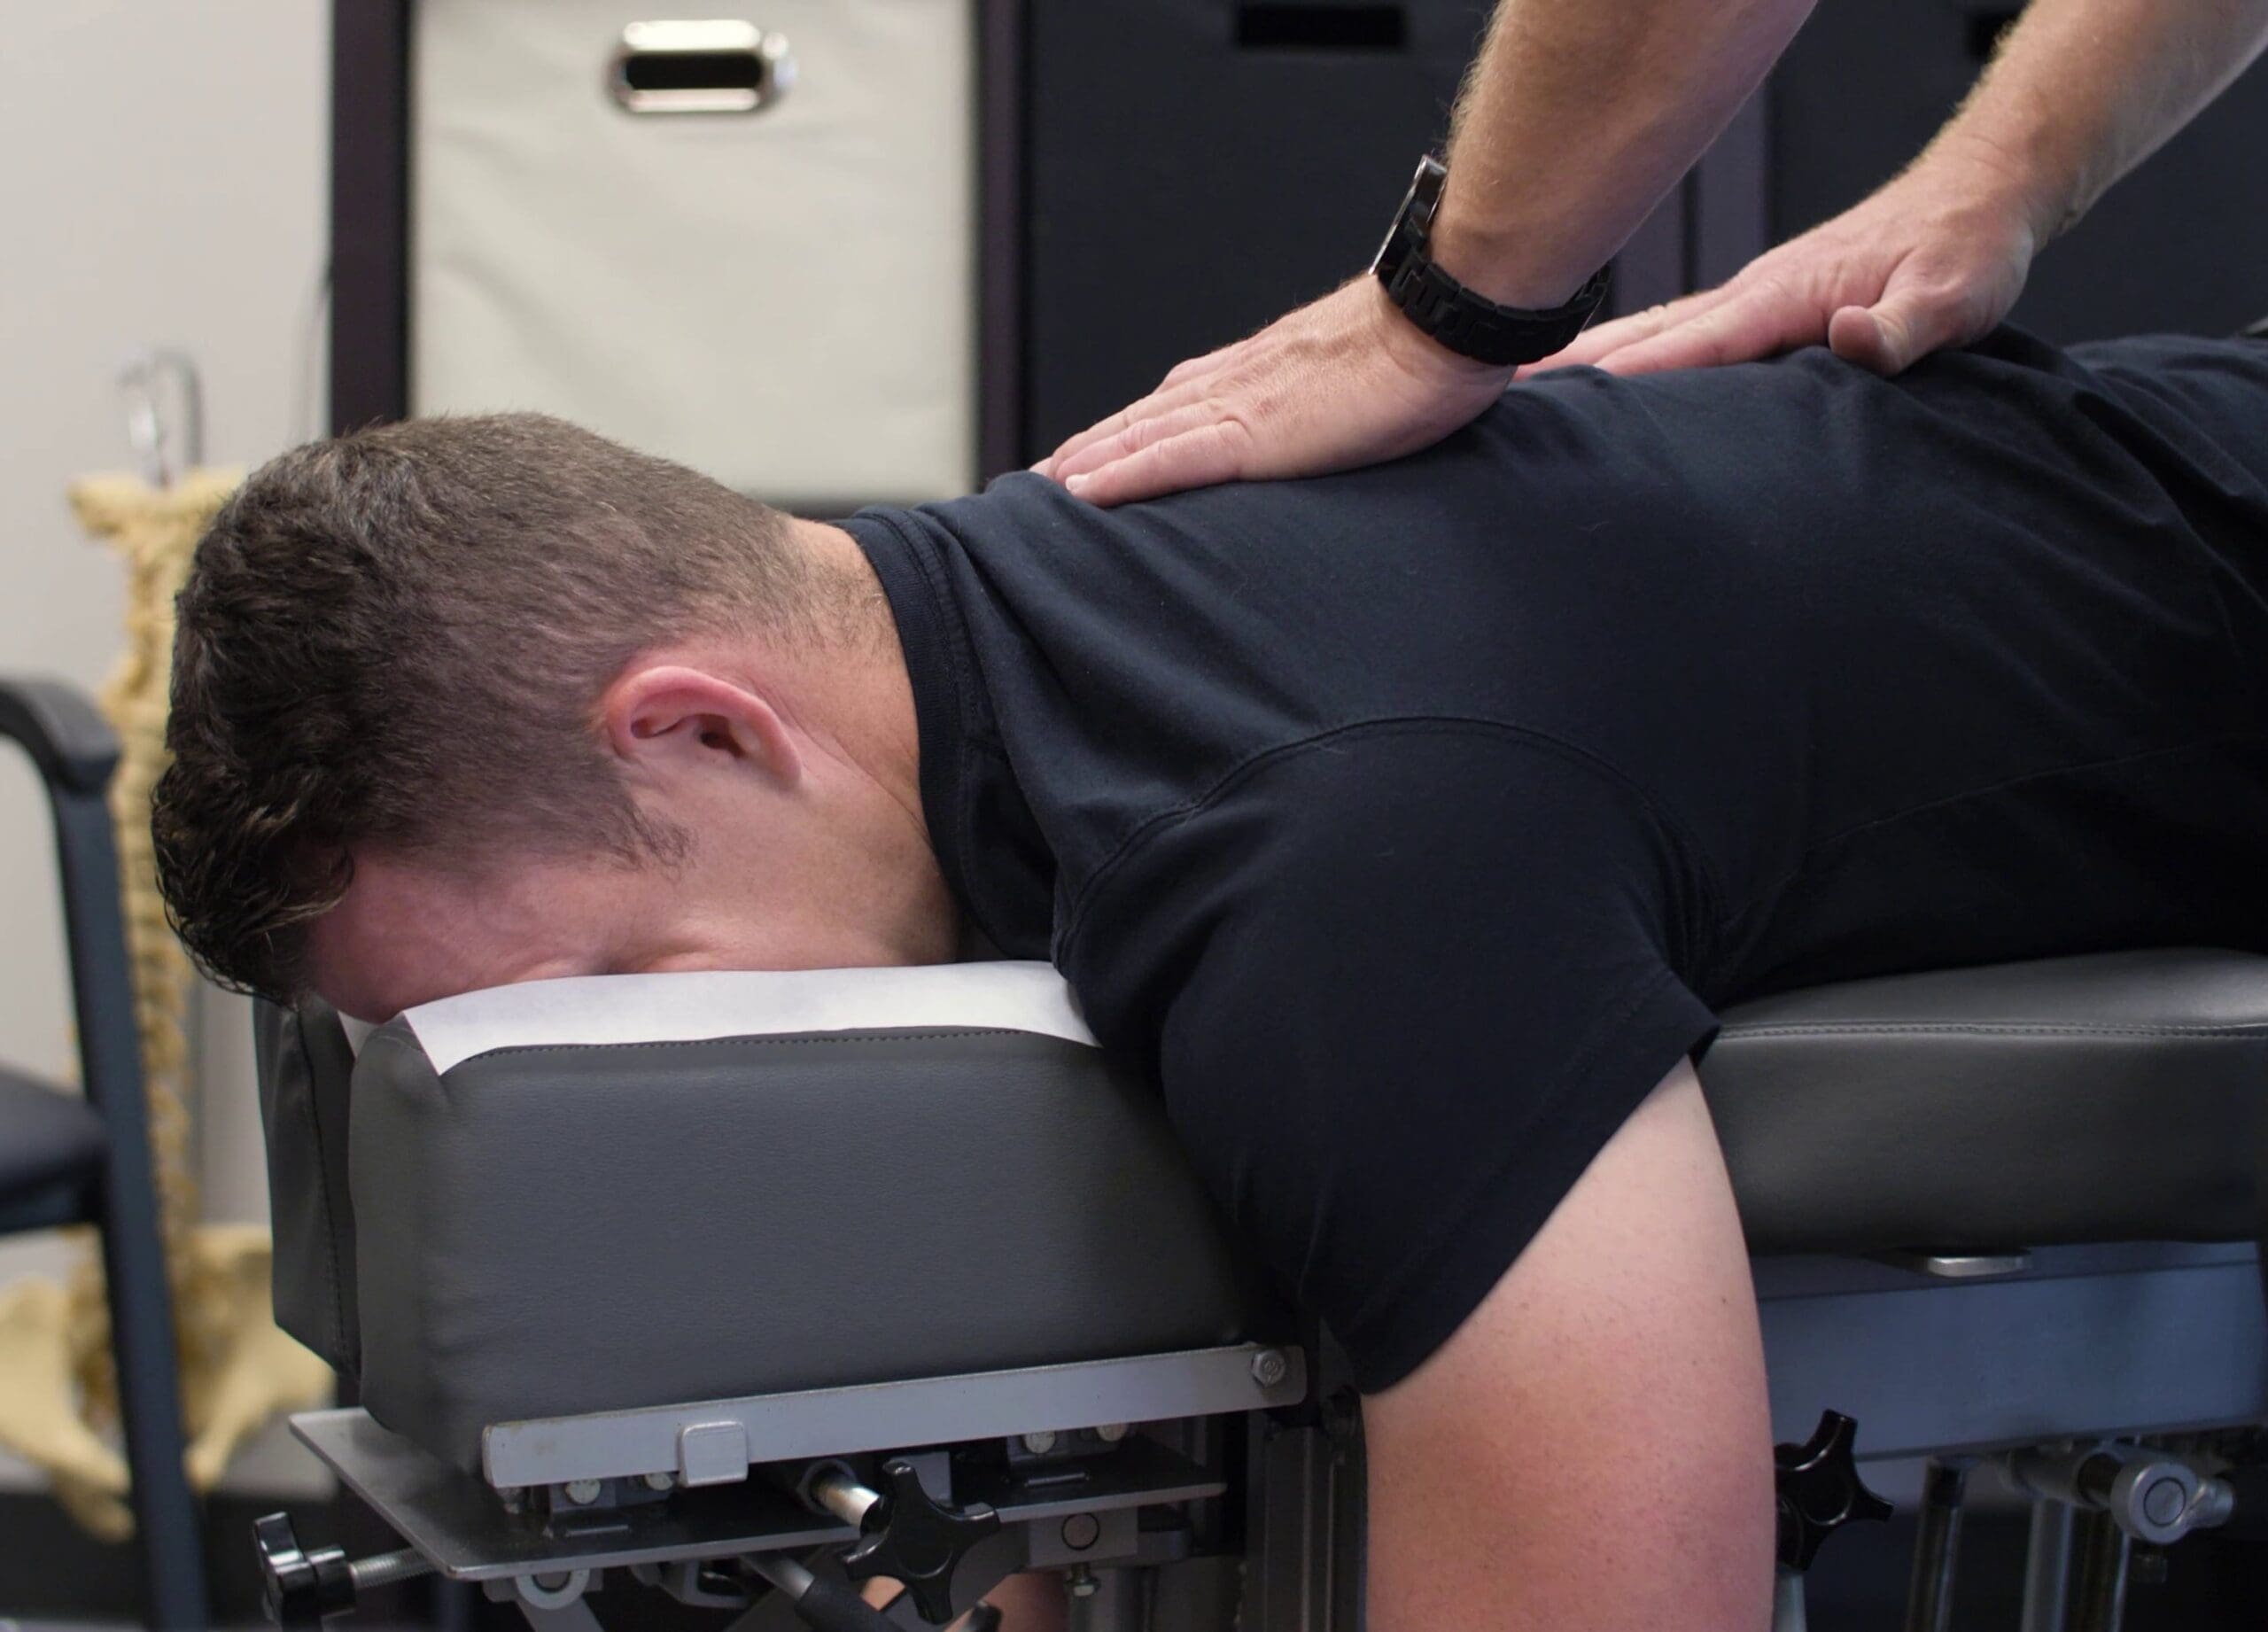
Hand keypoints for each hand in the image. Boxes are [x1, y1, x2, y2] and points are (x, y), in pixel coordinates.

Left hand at [1034, 277, 1515, 507]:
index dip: (1137, 424)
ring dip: (1087, 461)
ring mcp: (1242, 403)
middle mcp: (1242, 379)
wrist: (1448, 314)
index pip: (1185, 398)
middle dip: (1093, 446)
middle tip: (1043, 475)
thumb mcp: (1376, 370)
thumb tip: (1362, 407)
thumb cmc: (1434, 342)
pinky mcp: (1255, 432)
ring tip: (1041, 488)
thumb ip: (1349, 390)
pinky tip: (1079, 491)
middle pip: (1146, 416)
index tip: (1101, 446)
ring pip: (1141, 434)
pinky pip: (1171, 457)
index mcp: (1270, 367)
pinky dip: (1121, 473)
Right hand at [1529, 144, 2042, 378]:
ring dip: (1578, 361)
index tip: (1554, 399)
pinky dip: (1619, 354)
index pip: (1690, 342)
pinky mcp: (1755, 306)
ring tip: (1507, 394)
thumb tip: (1849, 340)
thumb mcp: (1958, 297)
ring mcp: (1747, 297)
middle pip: (1639, 335)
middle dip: (1565, 369)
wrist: (1979, 199)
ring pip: (1645, 332)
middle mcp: (1750, 291)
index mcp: (1784, 294)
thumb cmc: (1968, 252)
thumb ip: (1905, 327)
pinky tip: (1589, 376)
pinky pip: (1670, 334)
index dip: (1625, 374)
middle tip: (1485, 399)